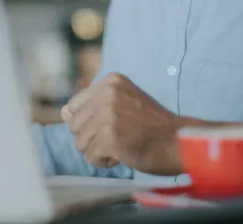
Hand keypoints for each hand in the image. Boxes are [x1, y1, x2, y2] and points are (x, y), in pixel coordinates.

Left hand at [61, 73, 192, 174]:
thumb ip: (92, 105)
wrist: (180, 142)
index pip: (74, 106)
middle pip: (74, 126)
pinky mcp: (110, 136)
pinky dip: (105, 161)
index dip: (91, 122)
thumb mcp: (123, 104)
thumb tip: (62, 113)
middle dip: (94, 137)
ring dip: (99, 150)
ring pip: (80, 143)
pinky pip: (91, 157)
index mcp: (110, 81)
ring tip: (123, 144)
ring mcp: (108, 114)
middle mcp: (107, 93)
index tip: (115, 124)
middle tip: (121, 136)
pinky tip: (124, 154)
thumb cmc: (153, 126)